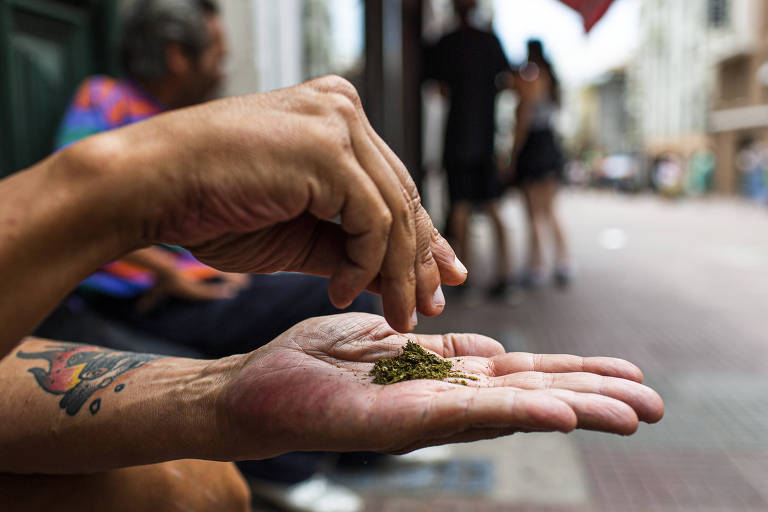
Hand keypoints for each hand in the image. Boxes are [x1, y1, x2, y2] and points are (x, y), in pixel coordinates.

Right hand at [90, 76, 464, 331]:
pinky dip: (365, 263)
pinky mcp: (328, 148)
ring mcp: (336, 123)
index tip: (441, 275)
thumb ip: (349, 245)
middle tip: (429, 304)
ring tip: (393, 314)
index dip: (421, 235)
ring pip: (394, 211)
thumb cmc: (211, 206)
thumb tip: (398, 276)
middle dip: (420, 259)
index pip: (393, 183)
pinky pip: (372, 220)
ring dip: (397, 272)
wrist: (150, 187)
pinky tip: (342, 291)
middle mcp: (342, 109)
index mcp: (335, 117)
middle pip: (402, 195)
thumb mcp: (298, 232)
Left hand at [217, 313, 663, 459]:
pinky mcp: (389, 421)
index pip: (520, 374)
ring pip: (508, 410)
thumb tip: (490, 349)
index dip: (574, 375)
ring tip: (630, 412)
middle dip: (592, 397)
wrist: (249, 388)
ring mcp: (419, 414)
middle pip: (529, 394)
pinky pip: (457, 415)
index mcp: (441, 377)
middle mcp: (440, 399)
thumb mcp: (389, 341)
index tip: (626, 374)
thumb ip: (439, 349)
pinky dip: (511, 412)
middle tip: (655, 404)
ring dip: (571, 409)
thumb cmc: (315, 363)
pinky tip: (555, 411)